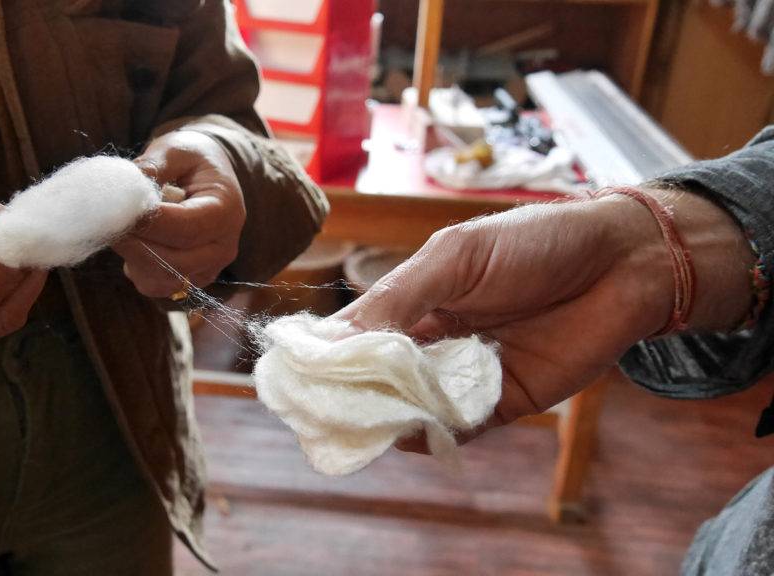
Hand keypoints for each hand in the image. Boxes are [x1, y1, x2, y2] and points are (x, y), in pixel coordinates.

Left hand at [113, 130, 245, 297]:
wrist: (209, 177)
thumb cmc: (192, 160)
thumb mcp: (175, 150)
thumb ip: (152, 166)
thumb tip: (123, 188)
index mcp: (226, 211)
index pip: (185, 228)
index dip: (146, 223)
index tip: (113, 210)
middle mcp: (223, 247)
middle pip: (174, 261)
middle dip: (134, 243)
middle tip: (106, 222)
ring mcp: (209, 268)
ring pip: (163, 279)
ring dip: (133, 258)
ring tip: (121, 229)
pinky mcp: (191, 279)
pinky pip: (157, 285)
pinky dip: (137, 268)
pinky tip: (133, 243)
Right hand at [334, 190, 753, 444]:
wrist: (621, 264)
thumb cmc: (534, 244)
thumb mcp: (454, 259)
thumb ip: (396, 299)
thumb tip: (331, 340)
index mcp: (414, 303)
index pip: (356, 337)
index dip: (326, 356)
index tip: (295, 375)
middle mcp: (432, 343)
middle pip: (377, 380)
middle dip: (352, 394)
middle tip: (321, 411)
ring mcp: (464, 376)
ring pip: (411, 408)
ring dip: (389, 416)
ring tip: (366, 420)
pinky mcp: (500, 405)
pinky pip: (456, 428)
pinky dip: (433, 434)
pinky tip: (413, 432)